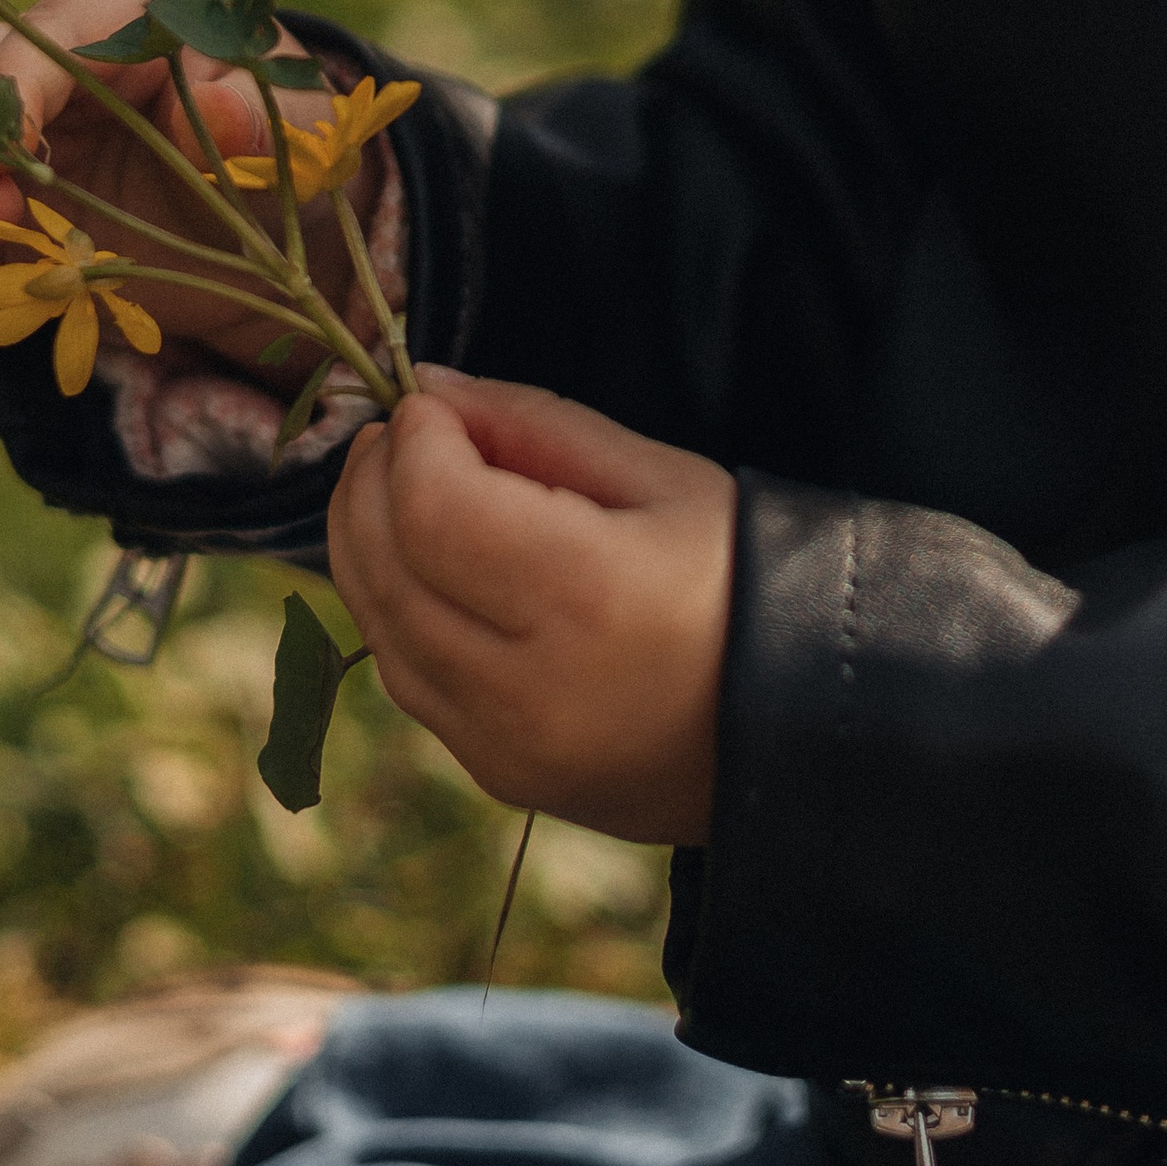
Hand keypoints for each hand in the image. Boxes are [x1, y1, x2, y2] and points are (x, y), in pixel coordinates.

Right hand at [0, 0, 370, 383]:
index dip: (8, 103)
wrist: (267, 225)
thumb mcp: (299, 140)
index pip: (37, 39)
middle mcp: (51, 62)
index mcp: (125, 17)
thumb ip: (264, 120)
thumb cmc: (286, 154)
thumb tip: (216, 100)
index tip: (1, 177)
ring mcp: (14, 135)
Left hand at [330, 370, 733, 844]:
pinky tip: (425, 564)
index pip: (433, 505)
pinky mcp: (499, 777)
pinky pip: (408, 681)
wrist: (799, 721)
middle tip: (400, 433)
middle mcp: (529, 686)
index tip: (430, 400)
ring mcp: (506, 747)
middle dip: (372, 481)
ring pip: (379, 628)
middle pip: (386, 566)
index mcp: (585, 595)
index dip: (415, 439)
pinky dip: (396, 609)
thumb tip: (431, 388)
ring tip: (400, 485)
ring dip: (367, 545)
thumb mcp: (661, 476)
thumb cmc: (742, 574)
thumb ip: (536, 425)